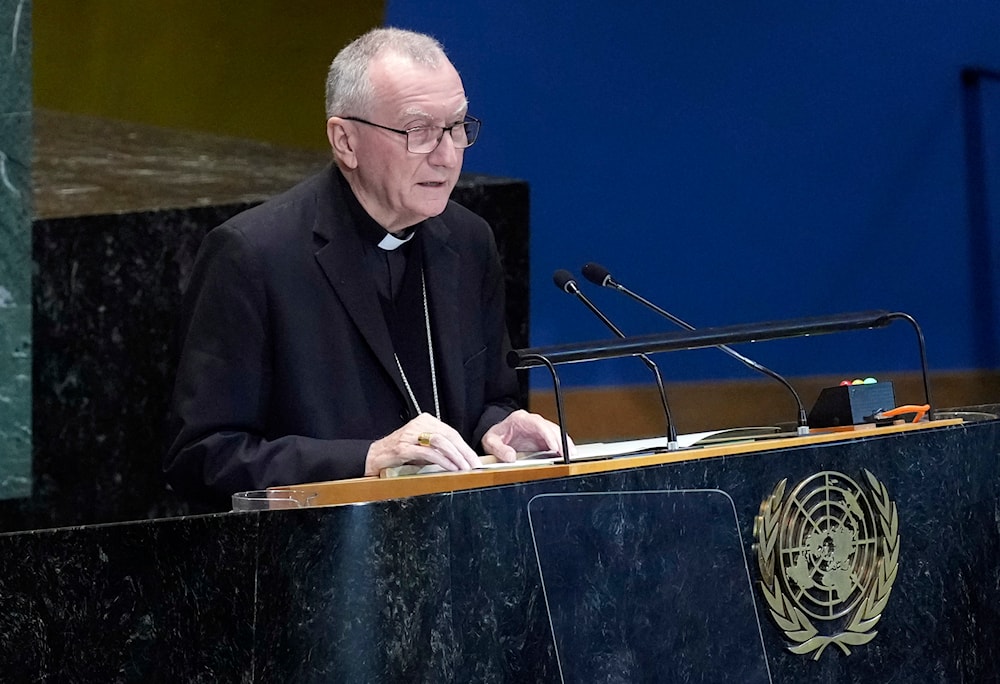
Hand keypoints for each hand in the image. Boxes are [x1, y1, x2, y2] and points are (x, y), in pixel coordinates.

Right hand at [365, 413, 480, 475]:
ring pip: (440, 442)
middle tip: (474, 465)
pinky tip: (450, 467)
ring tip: (464, 468)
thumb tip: (462, 459)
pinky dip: (442, 460)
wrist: (375, 456)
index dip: (465, 446)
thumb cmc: (401, 453)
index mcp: (426, 420)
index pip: (451, 432)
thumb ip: (439, 448)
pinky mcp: (404, 447)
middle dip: (464, 452)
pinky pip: (428, 453)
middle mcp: (419, 424)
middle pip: (448, 436)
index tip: (474, 459)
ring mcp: (411, 435)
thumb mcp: (423, 446)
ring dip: (455, 456)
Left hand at [480, 410, 574, 462]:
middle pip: (551, 427)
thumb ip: (500, 449)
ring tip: (571, 456)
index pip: (538, 424)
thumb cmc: (494, 436)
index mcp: (520, 419)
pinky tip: (566, 455)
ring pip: (556, 432)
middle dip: (561, 440)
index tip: (554, 446)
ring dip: (564, 443)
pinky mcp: (542, 436)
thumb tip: (511, 457)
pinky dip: (562, 446)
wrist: (496, 435)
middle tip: (568, 454)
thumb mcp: (490, 442)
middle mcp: (532, 421)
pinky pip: (555, 439)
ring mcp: (538, 428)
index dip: (548, 434)